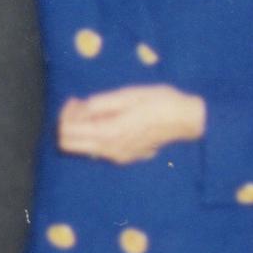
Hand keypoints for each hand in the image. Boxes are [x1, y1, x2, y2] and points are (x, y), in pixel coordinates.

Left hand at [57, 84, 205, 164]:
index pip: (67, 131)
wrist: (187, 119)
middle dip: (69, 123)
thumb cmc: (159, 102)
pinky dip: (95, 135)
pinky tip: (108, 120)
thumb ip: (99, 104)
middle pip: (68, 144)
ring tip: (96, 109)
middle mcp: (109, 150)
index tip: (76, 100)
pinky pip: (98, 149)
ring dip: (81, 129)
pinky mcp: (125, 157)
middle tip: (81, 105)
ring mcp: (117, 156)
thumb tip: (79, 107)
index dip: (65, 114)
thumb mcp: (128, 95)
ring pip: (82, 148)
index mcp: (108, 133)